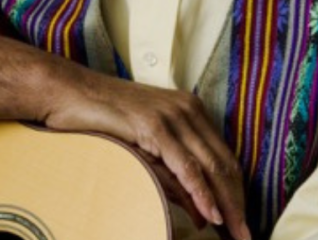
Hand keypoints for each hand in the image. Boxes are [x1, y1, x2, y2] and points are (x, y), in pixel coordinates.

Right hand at [42, 63, 249, 239]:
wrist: (69, 92)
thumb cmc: (103, 119)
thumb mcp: (146, 149)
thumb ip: (175, 176)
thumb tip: (204, 214)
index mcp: (189, 109)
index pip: (224, 156)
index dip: (238, 192)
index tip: (244, 222)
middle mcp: (187, 108)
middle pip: (224, 163)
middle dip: (238, 204)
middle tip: (247, 236)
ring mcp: (172, 114)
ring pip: (211, 166)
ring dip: (227, 204)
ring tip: (237, 233)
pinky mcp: (154, 125)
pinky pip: (185, 165)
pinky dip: (202, 192)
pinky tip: (211, 215)